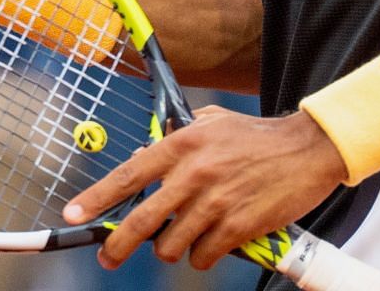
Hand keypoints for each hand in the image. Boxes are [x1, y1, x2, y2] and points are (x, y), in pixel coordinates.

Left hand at [64, 109, 344, 271]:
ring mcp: (216, 203)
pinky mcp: (239, 227)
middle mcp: (192, 174)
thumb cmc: (256, 136)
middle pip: (141, 221)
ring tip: (179, 240)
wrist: (307, 148)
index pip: (128, 176)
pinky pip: (204, 255)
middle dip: (117, 245)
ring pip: (171, 244)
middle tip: (108, 256)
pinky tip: (209, 245)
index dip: (96, 199)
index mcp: (181, 144)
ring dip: (170, 248)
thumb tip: (145, 154)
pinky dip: (201, 256)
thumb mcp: (211, 123)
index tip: (73, 215)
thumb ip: (177, 138)